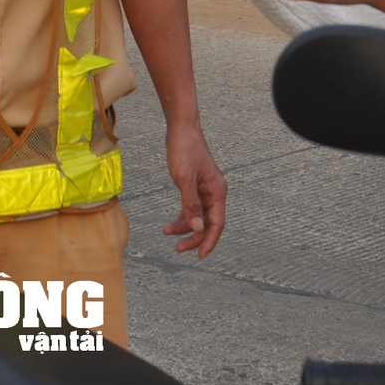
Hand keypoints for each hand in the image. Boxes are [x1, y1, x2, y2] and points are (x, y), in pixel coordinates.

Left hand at [162, 122, 226, 257]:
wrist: (181, 129)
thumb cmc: (184, 150)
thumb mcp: (184, 179)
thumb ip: (191, 204)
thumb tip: (197, 227)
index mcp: (217, 192)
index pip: (217, 224)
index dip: (209, 241)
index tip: (200, 256)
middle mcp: (215, 193)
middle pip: (208, 223)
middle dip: (194, 237)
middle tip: (178, 249)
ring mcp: (206, 190)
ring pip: (199, 216)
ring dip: (185, 227)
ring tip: (167, 233)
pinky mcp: (196, 186)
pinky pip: (192, 207)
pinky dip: (183, 216)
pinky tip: (171, 224)